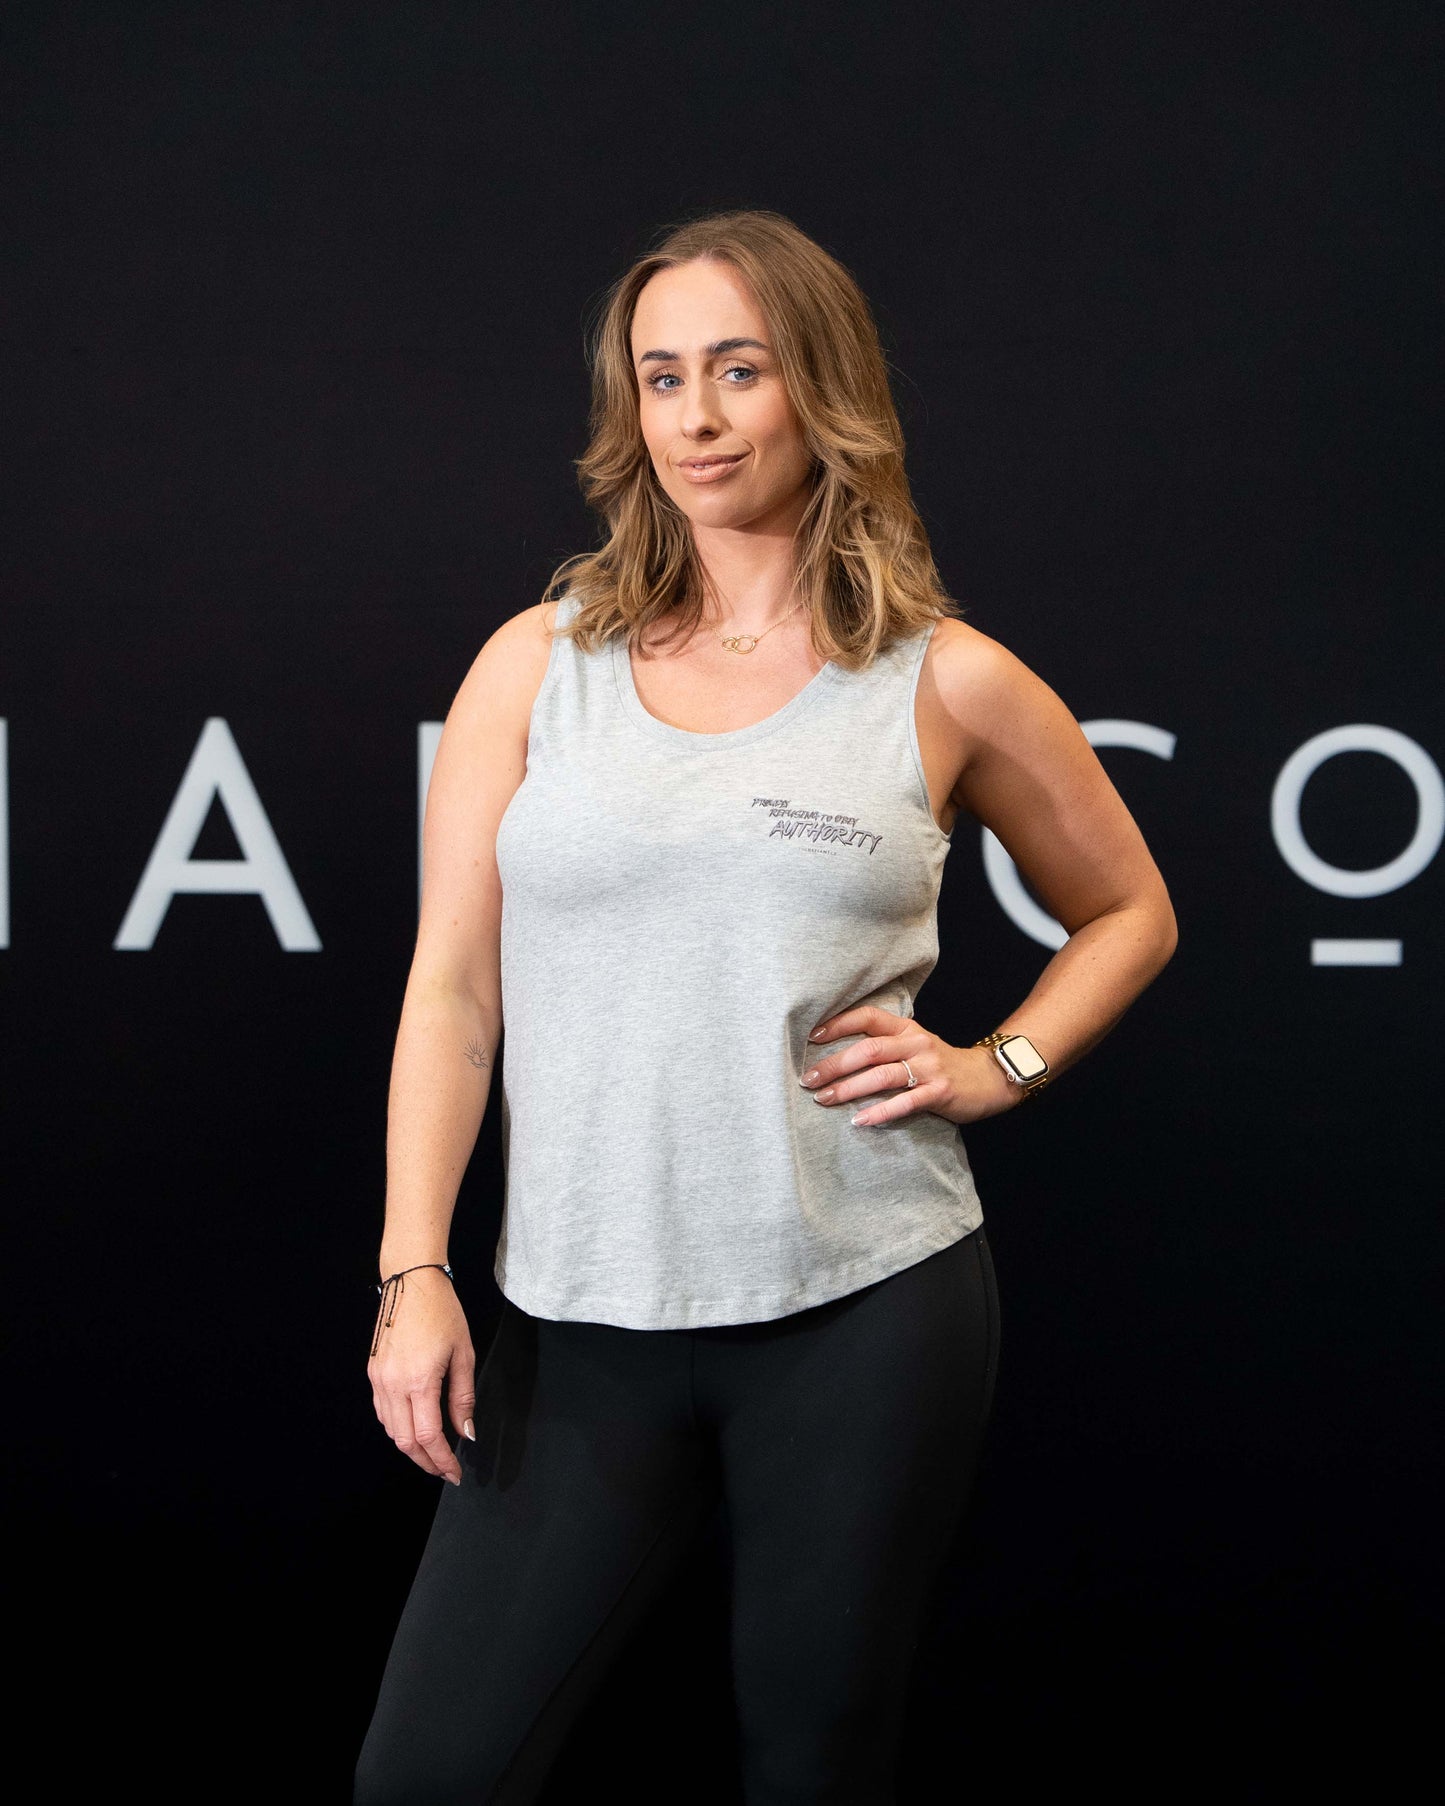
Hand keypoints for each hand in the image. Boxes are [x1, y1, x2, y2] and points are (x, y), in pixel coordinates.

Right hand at [367, 1266, 476, 1485]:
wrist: (411, 1282)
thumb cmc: (442, 1312)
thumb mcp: (463, 1354)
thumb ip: (463, 1398)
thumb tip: (465, 1433)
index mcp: (420, 1380)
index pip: (429, 1437)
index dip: (443, 1461)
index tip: (455, 1474)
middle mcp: (394, 1384)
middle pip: (406, 1442)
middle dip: (426, 1462)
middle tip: (445, 1470)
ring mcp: (379, 1379)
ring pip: (391, 1431)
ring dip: (411, 1448)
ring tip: (433, 1453)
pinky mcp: (373, 1373)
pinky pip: (383, 1412)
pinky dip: (398, 1428)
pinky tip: (414, 1428)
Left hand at [798, 1003, 1022, 1126]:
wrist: (988, 1078)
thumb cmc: (941, 1062)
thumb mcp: (915, 1044)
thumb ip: (885, 1043)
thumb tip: (838, 1052)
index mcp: (906, 1028)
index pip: (868, 1017)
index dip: (838, 1024)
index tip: (811, 1037)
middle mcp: (916, 1043)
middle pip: (868, 1050)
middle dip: (835, 1064)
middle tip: (808, 1079)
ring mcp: (928, 1067)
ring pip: (882, 1076)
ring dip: (849, 1089)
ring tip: (824, 1100)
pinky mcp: (939, 1092)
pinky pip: (905, 1102)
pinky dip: (880, 1112)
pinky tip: (860, 1121)